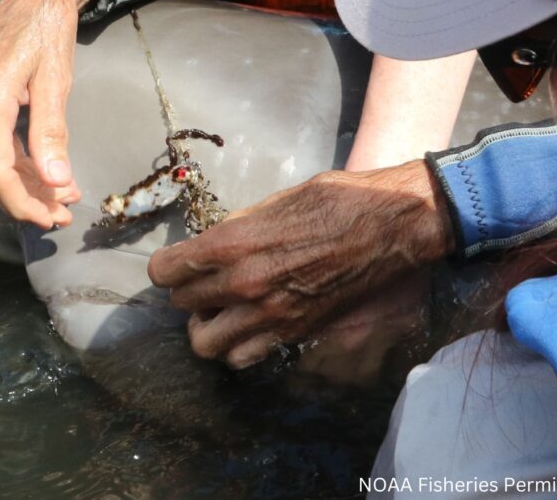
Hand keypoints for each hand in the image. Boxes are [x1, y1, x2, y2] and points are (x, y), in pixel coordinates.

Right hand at [0, 0, 97, 228]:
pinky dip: (16, 162)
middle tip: (63, 214)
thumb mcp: (57, 78)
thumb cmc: (48, 26)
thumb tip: (57, 181)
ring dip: (23, 184)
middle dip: (26, 200)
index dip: (24, 203)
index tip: (54, 217)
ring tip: (61, 197)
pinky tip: (44, 169)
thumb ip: (52, 132)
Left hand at [147, 160, 453, 367]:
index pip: (166, 271)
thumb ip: (237, 226)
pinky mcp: (294, 332)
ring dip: (205, 325)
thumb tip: (212, 243)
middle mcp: (245, 284)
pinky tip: (248, 322)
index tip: (174, 263)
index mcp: (234, 244)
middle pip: (181, 304)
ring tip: (219, 307)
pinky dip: (238, 345)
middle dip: (186, 291)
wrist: (391, 226)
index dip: (166, 267)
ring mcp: (270, 314)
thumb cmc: (337, 200)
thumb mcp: (276, 200)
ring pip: (205, 343)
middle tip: (201, 280)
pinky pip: (245, 356)